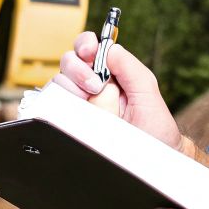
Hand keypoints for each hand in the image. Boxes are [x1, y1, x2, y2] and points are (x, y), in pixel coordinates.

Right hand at [48, 32, 180, 149]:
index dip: (85, 45)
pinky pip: (53, 107)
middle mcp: (90, 85)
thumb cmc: (154, 129)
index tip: (89, 52)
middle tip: (95, 85)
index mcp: (109, 72)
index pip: (88, 49)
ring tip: (92, 105)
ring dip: (72, 89)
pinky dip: (59, 106)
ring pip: (59, 83)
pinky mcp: (68, 122)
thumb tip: (109, 48)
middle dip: (78, 68)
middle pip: (68, 62)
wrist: (150, 163)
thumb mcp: (148, 94)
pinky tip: (76, 115)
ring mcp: (78, 104)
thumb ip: (130, 68)